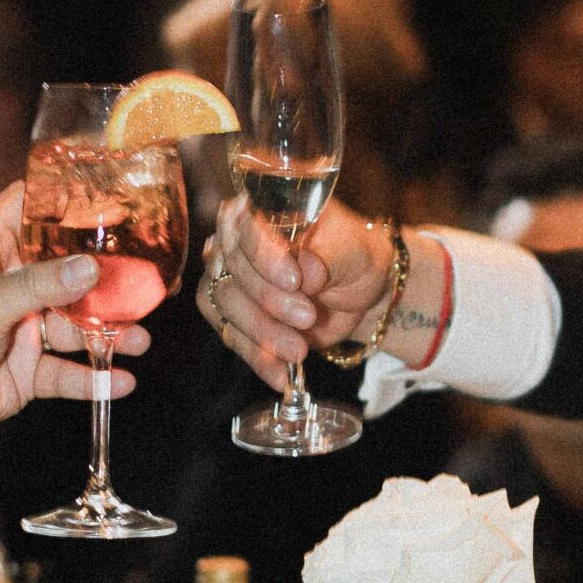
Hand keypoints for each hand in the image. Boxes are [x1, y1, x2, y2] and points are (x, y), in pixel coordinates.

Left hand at [0, 184, 150, 449]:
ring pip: (76, 324)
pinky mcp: (25, 372)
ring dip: (109, 331)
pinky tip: (122, 381)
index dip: (66, 198)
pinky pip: (68, 372)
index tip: (110, 195)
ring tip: (140, 338)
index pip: (30, 207)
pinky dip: (94, 377)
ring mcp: (20, 329)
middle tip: (149, 279)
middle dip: (107, 276)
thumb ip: (42, 286)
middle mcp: (9, 286)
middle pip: (68, 269)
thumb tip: (90, 268)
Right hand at [199, 193, 388, 389]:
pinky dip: (257, 358)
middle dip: (268, 300)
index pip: (246, 226)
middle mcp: (236, 237)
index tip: (295, 279)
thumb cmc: (354, 257)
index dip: (264, 255)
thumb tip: (307, 271)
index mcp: (263, 207)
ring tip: (299, 350)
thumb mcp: (352, 252)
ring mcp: (229, 275)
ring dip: (261, 332)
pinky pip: (231, 336)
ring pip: (224, 304)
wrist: (358, 291)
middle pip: (231, 269)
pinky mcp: (231, 313)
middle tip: (307, 317)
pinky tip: (282, 375)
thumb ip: (328, 258)